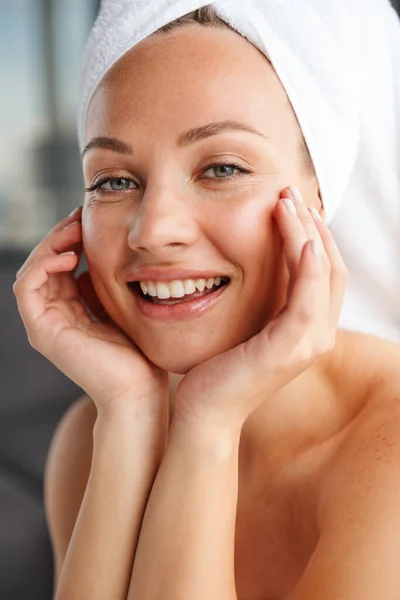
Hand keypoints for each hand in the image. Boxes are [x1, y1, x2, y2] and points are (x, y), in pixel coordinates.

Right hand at [13, 208, 167, 414]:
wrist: (140, 389)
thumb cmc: (140, 352)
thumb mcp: (121, 306)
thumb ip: (105, 285)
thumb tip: (98, 256)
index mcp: (73, 310)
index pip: (62, 265)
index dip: (71, 238)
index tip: (89, 218)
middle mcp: (55, 316)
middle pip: (45, 264)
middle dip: (60, 236)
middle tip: (80, 215)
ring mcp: (45, 325)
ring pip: (33, 271)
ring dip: (50, 245)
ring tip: (74, 230)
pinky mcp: (42, 332)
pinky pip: (26, 288)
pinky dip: (42, 265)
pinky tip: (68, 254)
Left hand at [174, 188, 347, 430]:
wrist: (204, 411)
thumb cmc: (219, 367)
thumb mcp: (248, 325)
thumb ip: (264, 300)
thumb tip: (258, 263)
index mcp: (308, 328)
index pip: (324, 270)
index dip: (314, 233)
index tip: (292, 202)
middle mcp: (317, 335)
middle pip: (331, 266)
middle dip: (312, 224)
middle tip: (289, 190)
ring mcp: (307, 344)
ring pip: (322, 274)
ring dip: (307, 232)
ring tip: (286, 200)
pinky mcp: (288, 349)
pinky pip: (306, 298)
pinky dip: (307, 266)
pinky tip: (299, 238)